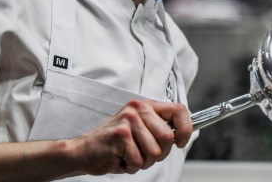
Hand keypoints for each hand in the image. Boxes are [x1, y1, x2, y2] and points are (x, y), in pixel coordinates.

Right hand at [72, 99, 192, 175]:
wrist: (85, 151)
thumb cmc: (116, 144)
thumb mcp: (141, 130)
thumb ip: (159, 129)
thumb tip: (181, 135)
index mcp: (146, 106)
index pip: (179, 110)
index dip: (185, 129)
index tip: (180, 142)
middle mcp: (138, 109)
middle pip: (168, 138)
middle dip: (159, 154)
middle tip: (143, 154)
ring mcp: (128, 120)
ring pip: (154, 152)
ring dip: (143, 162)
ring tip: (129, 155)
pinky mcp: (120, 134)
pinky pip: (138, 160)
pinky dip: (131, 166)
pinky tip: (120, 158)